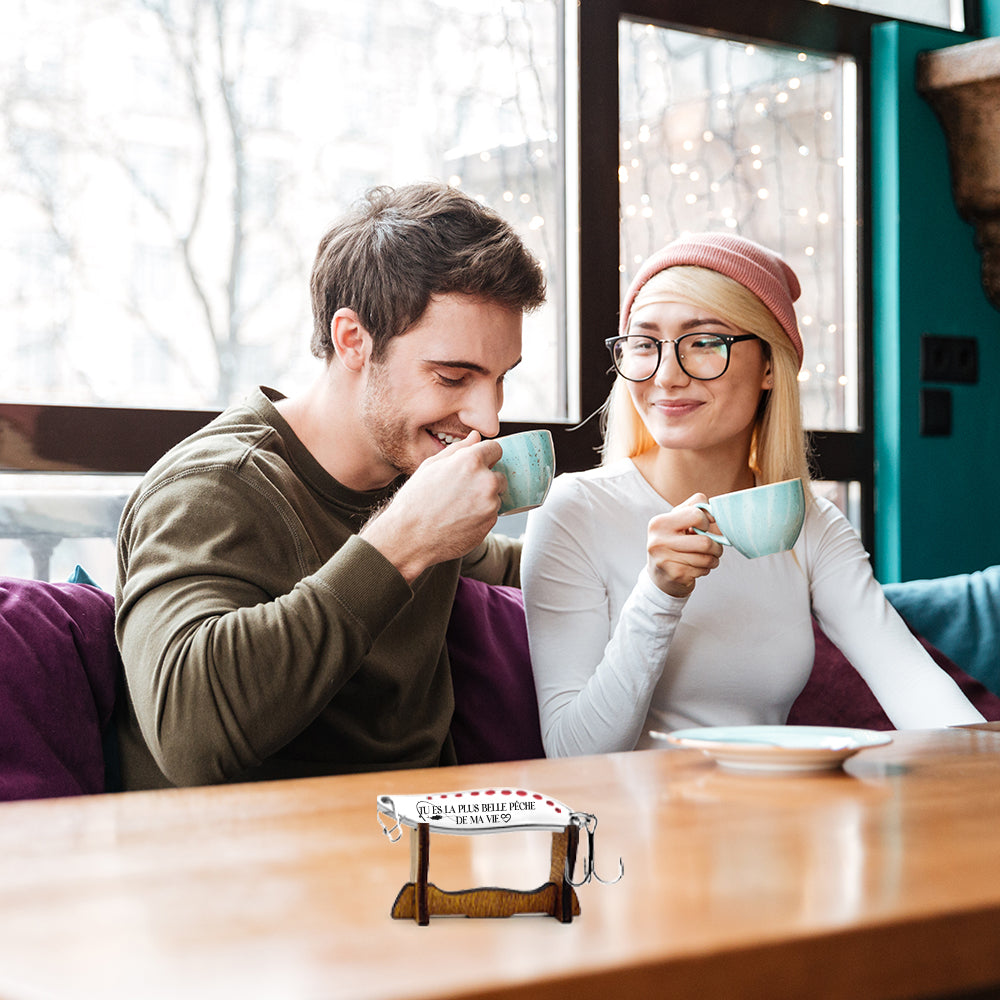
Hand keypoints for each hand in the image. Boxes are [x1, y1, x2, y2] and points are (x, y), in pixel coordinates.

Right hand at [359, 432, 504, 581]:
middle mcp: (485, 481)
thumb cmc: (415, 501)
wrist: (410, 537)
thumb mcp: (430, 466)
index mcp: (471, 461)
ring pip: (495, 496)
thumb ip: (457, 449)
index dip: (485, 456)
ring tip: (458, 506)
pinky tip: (460, 518)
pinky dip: (481, 515)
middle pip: (499, 475)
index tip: (477, 464)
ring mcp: (490, 504)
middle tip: (462, 490)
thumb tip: (475, 437)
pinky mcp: (490, 523)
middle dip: (486, 479)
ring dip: (484, 499)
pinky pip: (492, 514)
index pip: (496, 449)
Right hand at [646, 493, 723, 597]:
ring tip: (705, 558)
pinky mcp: (675, 575)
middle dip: (716, 546)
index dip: (705, 522)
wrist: (660, 573)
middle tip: (712, 548)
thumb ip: (696, 507)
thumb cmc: (674, 540)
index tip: (701, 528)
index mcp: (659, 523)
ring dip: (713, 559)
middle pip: (705, 542)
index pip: (696, 515)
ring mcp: (665, 560)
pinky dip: (705, 569)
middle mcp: (659, 541)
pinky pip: (703, 570)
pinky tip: (696, 568)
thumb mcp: (679, 519)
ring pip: (707, 558)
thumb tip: (714, 515)